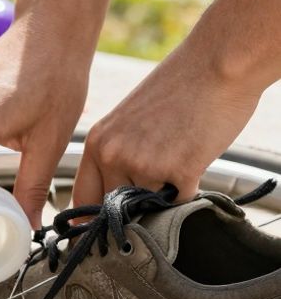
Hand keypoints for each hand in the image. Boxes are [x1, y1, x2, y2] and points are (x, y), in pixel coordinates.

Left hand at [74, 49, 260, 204]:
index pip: (81, 198)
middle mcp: (113, 155)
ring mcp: (145, 164)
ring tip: (178, 155)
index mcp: (96, 143)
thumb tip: (114, 198)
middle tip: (154, 184)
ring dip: (164, 193)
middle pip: (115, 209)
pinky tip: (196, 154)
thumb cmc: (179, 89)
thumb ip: (117, 155)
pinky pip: (181, 200)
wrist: (217, 63)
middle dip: (133, 208)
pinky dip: (190, 187)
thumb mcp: (128, 121)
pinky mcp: (179, 170)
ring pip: (150, 206)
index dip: (89, 221)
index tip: (96, 234)